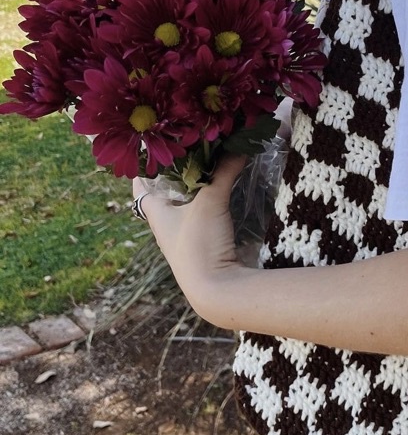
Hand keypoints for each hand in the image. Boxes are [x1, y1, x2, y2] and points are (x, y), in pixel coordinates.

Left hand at [131, 155, 246, 307]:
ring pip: (180, 213)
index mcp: (157, 215)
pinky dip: (203, 210)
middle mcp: (165, 229)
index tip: (143, 154)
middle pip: (160, 200)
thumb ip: (224, 172)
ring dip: (188, 197)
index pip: (141, 190)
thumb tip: (238, 145)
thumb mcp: (211, 201)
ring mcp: (182, 242)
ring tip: (201, 175)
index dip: (141, 172)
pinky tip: (217, 203)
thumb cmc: (200, 244)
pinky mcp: (201, 251)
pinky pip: (197, 224)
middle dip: (168, 180)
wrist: (215, 289)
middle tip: (180, 158)